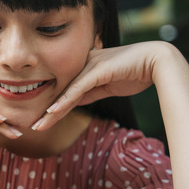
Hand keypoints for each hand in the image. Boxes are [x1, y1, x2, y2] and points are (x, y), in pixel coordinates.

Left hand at [31, 41, 161, 130]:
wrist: (157, 62)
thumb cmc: (135, 73)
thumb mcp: (106, 87)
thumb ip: (89, 92)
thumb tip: (72, 102)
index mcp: (84, 66)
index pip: (64, 90)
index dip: (53, 107)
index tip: (41, 122)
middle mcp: (82, 64)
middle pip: (60, 91)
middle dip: (46, 111)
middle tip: (32, 127)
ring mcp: (89, 65)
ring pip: (65, 92)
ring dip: (51, 111)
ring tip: (38, 125)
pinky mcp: (97, 69)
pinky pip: (77, 88)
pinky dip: (64, 101)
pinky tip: (52, 112)